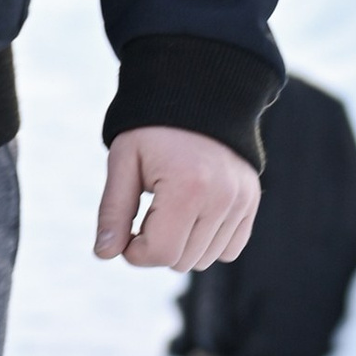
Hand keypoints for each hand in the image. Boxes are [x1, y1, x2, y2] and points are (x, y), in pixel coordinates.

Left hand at [94, 128, 259, 273]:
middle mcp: (222, 199)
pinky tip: (191, 216)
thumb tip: (104, 254)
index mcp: (187, 188)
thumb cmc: (152, 129)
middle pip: (182, 261)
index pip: (161, 253)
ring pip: (206, 259)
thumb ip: (113, 210)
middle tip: (146, 214)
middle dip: (155, 247)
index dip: (134, 252)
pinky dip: (207, 243)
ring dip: (181, 246)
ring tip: (169, 210)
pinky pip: (230, 250)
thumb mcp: (123, 162)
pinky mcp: (251, 203)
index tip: (125, 233)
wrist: (196, 95)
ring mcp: (241, 202)